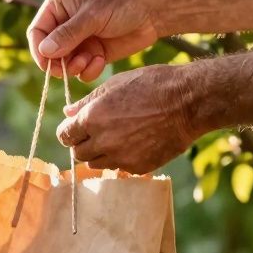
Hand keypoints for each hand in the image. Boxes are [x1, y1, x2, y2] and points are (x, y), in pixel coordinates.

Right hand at [27, 0, 159, 82]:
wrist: (153, 12)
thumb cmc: (122, 3)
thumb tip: (44, 51)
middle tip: (71, 68)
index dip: (39, 50)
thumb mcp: (93, 16)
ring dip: (75, 67)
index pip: (37, 31)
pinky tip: (101, 61)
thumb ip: (68, 34)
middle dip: (59, 63)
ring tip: (90, 61)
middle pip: (48, 51)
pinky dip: (88, 70)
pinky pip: (81, 69)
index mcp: (59, 5)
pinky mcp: (92, 53)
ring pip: (64, 63)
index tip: (47, 65)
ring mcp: (79, 39)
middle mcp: (65, 23)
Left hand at [56, 65, 198, 173]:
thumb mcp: (115, 85)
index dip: (69, 131)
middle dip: (83, 143)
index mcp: (92, 119)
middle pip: (78, 153)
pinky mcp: (138, 167)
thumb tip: (67, 113)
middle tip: (97, 132)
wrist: (188, 102)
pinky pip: (120, 168)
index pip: (64, 135)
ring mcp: (120, 158)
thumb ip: (87, 102)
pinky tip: (135, 143)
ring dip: (100, 153)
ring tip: (116, 137)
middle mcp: (102, 142)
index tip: (75, 128)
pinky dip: (121, 159)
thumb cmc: (151, 85)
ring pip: (96, 164)